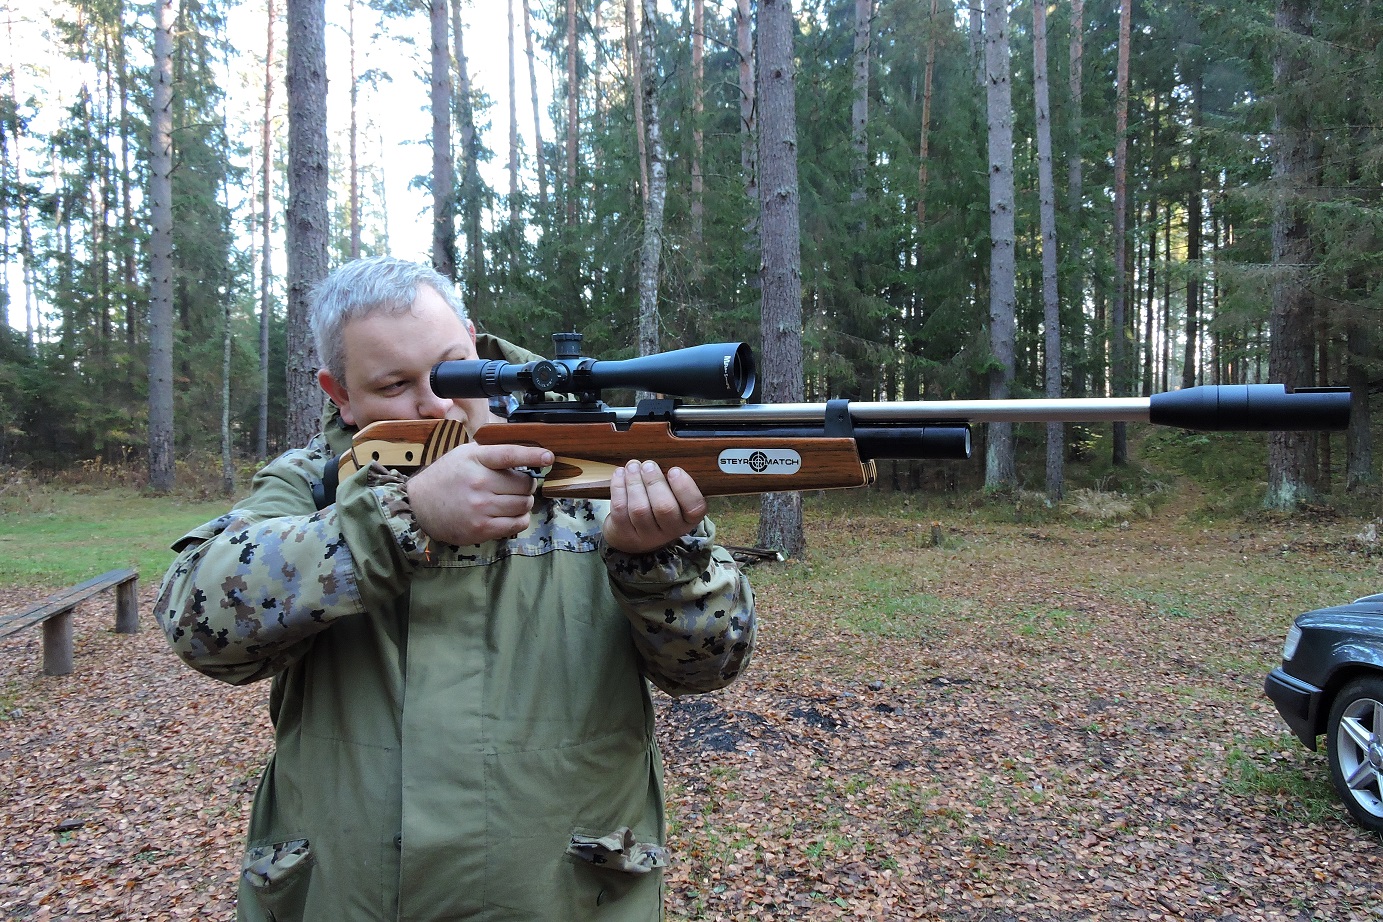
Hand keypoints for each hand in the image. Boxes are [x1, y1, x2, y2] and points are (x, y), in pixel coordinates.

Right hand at [407, 443, 553, 545]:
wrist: (419, 506)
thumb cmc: (446, 477)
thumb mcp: (463, 455)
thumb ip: (491, 453)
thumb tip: (525, 452)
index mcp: (475, 459)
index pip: (510, 455)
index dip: (533, 456)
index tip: (549, 457)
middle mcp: (479, 482)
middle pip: (524, 484)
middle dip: (526, 485)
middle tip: (516, 485)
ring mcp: (481, 507)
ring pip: (523, 504)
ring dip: (524, 502)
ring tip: (512, 499)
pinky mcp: (482, 529)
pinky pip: (517, 524)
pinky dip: (520, 519)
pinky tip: (511, 513)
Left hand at [603, 460, 707, 554]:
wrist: (633, 533)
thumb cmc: (658, 505)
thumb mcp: (673, 496)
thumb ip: (673, 480)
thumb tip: (664, 456)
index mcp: (688, 518)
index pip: (695, 508)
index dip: (685, 488)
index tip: (674, 470)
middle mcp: (670, 530)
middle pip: (664, 508)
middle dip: (654, 482)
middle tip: (648, 465)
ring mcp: (646, 535)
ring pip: (640, 509)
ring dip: (634, 483)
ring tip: (633, 466)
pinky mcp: (625, 533)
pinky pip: (621, 510)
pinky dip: (619, 488)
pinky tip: (620, 474)